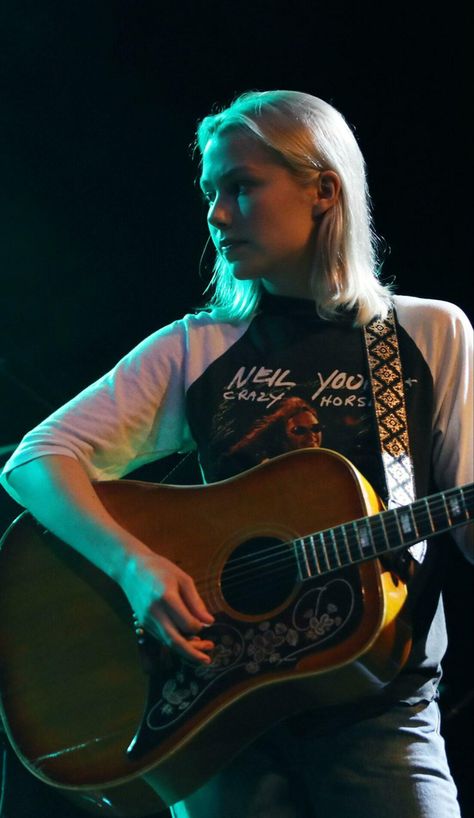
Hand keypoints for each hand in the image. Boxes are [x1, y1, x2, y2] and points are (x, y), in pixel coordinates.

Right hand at [121, 548, 214, 663]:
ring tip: (204, 649)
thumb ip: (196, 602)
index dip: (199, 627)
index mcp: (166, 598)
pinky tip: (188, 639)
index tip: (206, 622)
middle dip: (192, 654)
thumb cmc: (160, 569)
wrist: (130, 568)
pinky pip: (161, 637)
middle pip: (174, 642)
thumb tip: (209, 622)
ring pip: (167, 642)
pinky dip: (175, 642)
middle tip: (207, 661)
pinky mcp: (143, 623)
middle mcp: (154, 613)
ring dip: (185, 650)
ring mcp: (146, 620)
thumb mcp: (183, 579)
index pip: (187, 624)